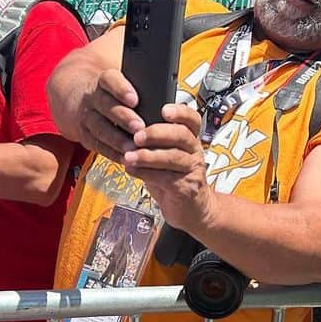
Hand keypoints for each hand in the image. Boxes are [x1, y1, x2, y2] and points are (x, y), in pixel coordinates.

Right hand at [77, 67, 144, 162]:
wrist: (77, 99)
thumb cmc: (112, 93)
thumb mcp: (121, 83)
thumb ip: (139, 88)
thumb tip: (164, 97)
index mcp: (104, 81)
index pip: (110, 80)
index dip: (121, 89)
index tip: (135, 99)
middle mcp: (92, 98)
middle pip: (106, 106)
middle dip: (124, 118)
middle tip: (140, 128)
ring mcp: (86, 117)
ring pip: (100, 128)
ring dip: (117, 140)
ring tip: (133, 148)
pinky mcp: (85, 136)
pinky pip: (98, 145)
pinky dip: (112, 153)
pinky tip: (125, 158)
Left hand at [122, 102, 214, 233]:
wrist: (191, 211)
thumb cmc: (174, 180)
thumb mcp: (165, 157)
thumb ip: (152, 143)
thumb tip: (126, 129)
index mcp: (190, 140)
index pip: (192, 119)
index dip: (180, 112)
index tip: (164, 110)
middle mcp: (194, 152)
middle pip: (182, 135)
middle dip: (157, 133)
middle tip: (137, 136)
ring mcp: (191, 171)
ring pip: (173, 157)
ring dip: (148, 156)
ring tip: (129, 156)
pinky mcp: (185, 189)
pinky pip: (165, 178)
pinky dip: (145, 173)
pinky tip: (132, 170)